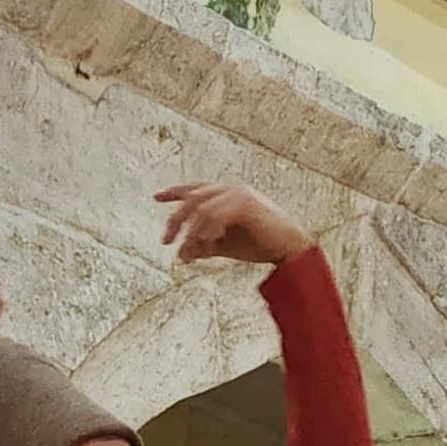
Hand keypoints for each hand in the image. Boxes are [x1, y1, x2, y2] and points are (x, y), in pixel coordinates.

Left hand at [155, 184, 312, 269]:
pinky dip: (206, 233)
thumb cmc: (262, 245)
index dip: (175, 192)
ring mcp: (238, 194)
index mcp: (226, 194)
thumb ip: (204, 245)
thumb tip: (182, 254)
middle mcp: (230, 189)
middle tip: (166, 241)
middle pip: (192, 199)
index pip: (195, 190)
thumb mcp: (226, 245)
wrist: (290, 249)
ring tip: (189, 255)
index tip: (156, 197)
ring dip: (192, 235)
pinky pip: (215, 216)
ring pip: (202, 210)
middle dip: (176, 220)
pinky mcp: (245, 204)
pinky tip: (206, 249)